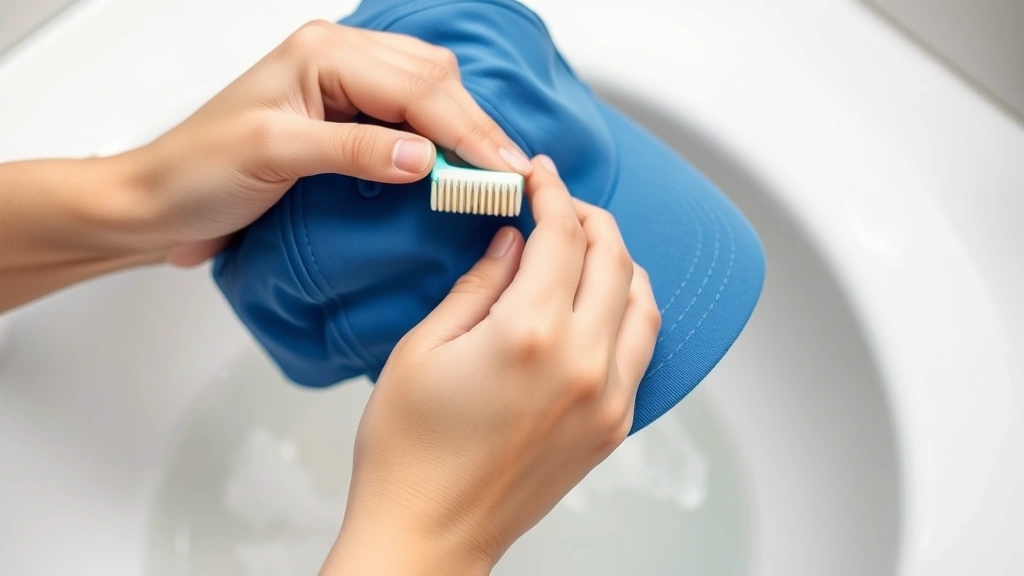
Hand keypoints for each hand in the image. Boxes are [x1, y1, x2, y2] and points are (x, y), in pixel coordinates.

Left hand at [121, 20, 532, 265]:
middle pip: (433, 80)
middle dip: (477, 128)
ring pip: (429, 89)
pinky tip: (460, 157)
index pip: (416, 87)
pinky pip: (411, 110)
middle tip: (513, 176)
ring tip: (496, 169)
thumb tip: (426, 157)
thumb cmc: (198, 174)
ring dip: (466, 128)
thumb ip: (353, 150)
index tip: (504, 173)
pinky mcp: (344, 113)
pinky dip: (443, 132)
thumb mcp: (275, 157)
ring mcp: (341, 82)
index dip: (467, 132)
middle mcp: (336, 57)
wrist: (159, 201)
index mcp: (320, 54)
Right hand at [320, 156, 660, 574]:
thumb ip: (480, 283)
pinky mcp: (613, 427)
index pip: (562, 235)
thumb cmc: (408, 452)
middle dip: (589, 218)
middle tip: (561, 202)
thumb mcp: (424, 348)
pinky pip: (643, 350)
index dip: (552, 193)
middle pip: (613, 259)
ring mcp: (608, 398)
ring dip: (620, 261)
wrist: (428, 533)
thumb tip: (514, 241)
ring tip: (587, 246)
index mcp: (529, 334)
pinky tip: (604, 302)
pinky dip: (632, 311)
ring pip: (644, 302)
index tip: (540, 175)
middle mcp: (583, 363)